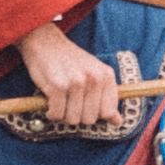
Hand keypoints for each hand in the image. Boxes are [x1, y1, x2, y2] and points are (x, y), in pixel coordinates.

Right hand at [20, 23, 123, 137]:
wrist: (46, 42)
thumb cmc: (71, 61)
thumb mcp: (94, 74)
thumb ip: (106, 98)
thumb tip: (118, 122)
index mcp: (106, 75)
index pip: (107, 112)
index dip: (95, 114)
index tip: (85, 106)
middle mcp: (94, 79)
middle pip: (89, 119)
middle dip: (77, 115)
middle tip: (69, 102)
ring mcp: (76, 82)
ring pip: (73, 119)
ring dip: (63, 114)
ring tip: (60, 100)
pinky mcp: (57, 86)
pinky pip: (56, 114)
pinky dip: (51, 112)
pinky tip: (50, 101)